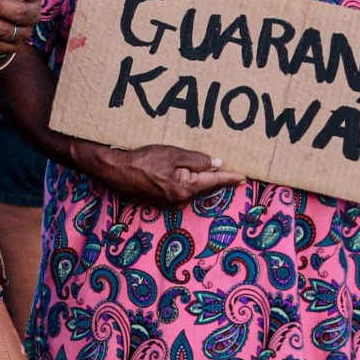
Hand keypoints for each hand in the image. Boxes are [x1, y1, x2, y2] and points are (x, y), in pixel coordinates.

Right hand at [73, 141, 242, 208]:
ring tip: (183, 164)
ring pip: (191, 189)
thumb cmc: (143, 160)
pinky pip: (179, 192)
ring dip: (193, 178)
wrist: (115, 171)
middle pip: (204, 187)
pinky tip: (171, 172)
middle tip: (215, 164)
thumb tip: (217, 165)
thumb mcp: (173, 154)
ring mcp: (170, 204)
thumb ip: (198, 160)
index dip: (230, 178)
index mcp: (187, 189)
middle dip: (209, 176)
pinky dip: (181, 182)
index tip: (244, 178)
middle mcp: (181, 201)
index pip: (215, 182)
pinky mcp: (161, 203)